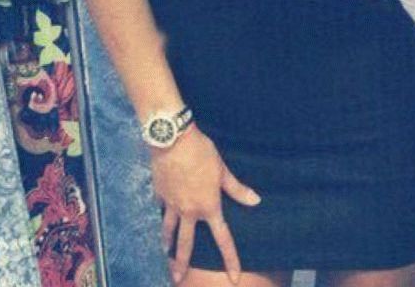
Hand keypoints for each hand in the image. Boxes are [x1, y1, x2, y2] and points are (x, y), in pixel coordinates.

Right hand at [150, 123, 261, 284]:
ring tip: (165, 252)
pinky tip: (158, 214)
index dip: (230, 259)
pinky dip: (160, 213)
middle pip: (186, 243)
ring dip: (166, 243)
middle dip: (181, 263)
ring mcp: (172, 204)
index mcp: (208, 207)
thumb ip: (237, 189)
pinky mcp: (160, 193)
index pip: (223, 239)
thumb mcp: (222, 170)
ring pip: (168, 229)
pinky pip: (160, 208)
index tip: (234, 278)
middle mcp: (189, 211)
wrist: (173, 140)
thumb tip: (255, 201)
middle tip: (177, 279)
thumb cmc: (202, 153)